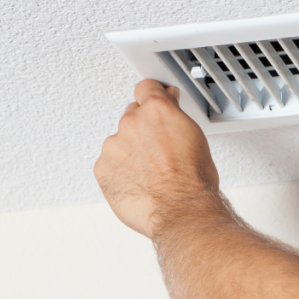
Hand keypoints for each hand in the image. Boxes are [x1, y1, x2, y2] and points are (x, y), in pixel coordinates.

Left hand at [94, 79, 221, 237]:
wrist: (180, 210)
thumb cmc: (193, 180)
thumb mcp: (196, 138)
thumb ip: (176, 119)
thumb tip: (172, 112)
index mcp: (157, 110)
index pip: (146, 88)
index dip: (152, 95)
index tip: (153, 99)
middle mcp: (132, 123)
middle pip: (132, 116)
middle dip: (143, 129)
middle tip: (159, 149)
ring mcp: (114, 146)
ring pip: (120, 143)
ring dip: (131, 153)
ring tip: (151, 172)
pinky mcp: (102, 168)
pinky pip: (109, 164)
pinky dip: (120, 172)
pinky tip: (139, 182)